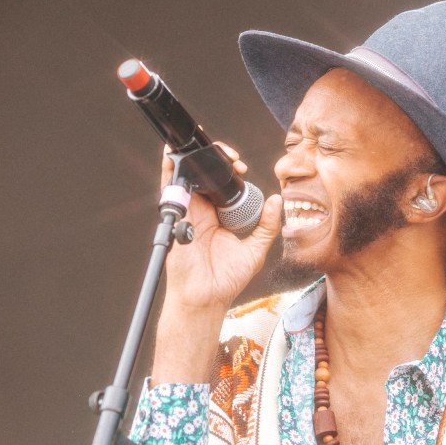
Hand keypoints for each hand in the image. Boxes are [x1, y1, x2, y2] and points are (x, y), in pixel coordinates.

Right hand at [160, 142, 282, 314]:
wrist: (206, 297)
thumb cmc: (227, 279)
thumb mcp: (255, 250)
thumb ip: (267, 226)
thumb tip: (276, 199)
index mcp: (218, 216)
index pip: (222, 183)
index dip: (230, 170)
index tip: (242, 167)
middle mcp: (201, 211)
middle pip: (205, 174)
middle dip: (217, 158)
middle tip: (234, 161)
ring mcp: (186, 212)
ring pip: (187, 175)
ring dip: (196, 156)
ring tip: (211, 147)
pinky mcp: (174, 216)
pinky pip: (168, 187)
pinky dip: (170, 168)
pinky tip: (177, 155)